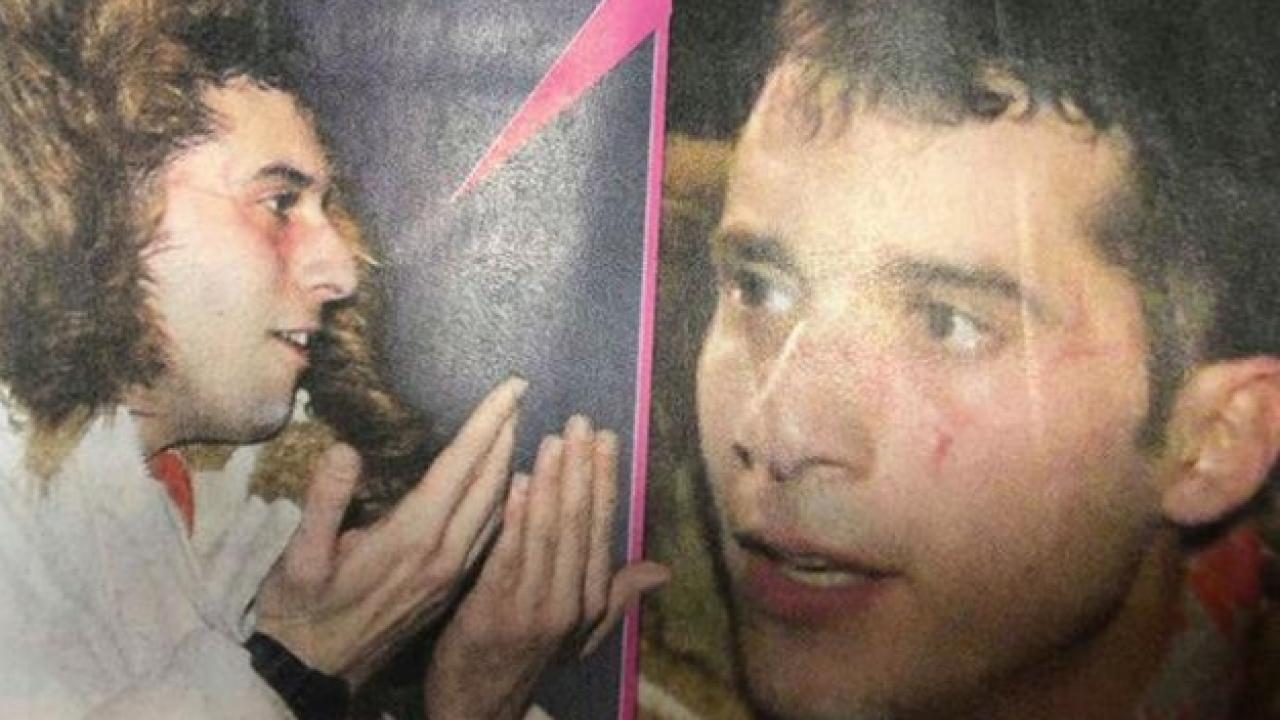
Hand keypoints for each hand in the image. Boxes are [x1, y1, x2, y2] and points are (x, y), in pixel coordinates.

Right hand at [256, 377, 526, 685]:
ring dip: (511, 466)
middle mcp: (444, 554)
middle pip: (489, 483)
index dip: (488, 422)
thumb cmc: (299, 611)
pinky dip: (504, 501)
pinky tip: (507, 487)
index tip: (513, 386)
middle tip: (523, 393)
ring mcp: (452, 574)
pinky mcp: (451, 588)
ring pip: (497, 510)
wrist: (313, 673)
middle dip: (507, 433)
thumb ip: (325, 502)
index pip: (460, 466)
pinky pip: (491, 535)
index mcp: (411, 538)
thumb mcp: (299, 557)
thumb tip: (346, 451)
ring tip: (519, 428)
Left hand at [423, 416, 669, 719]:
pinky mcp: (494, 610)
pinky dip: (518, 516)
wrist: (479, 706)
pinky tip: (521, 481)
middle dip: (582, 468)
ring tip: (555, 438)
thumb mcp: (580, 633)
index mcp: (590, 600)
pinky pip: (510, 555)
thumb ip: (616, 595)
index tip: (607, 436)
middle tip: (581, 421)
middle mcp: (570, 602)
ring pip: (549, 534)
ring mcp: (533, 607)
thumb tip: (663, 570)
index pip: (603, 529)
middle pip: (579, 524)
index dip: (606, 481)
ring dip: (554, 482)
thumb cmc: (528, 656)